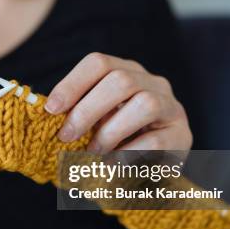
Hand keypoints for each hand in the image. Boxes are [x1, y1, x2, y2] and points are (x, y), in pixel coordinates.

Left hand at [45, 53, 191, 151]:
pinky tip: (113, 164)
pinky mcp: (182, 135)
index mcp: (125, 71)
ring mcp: (171, 106)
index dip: (72, 83)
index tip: (51, 109)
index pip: (98, 63)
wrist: (150, 166)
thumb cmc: (114, 138)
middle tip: (66, 136)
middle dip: (87, 110)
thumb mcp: (93, 120)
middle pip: (120, 80)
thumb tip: (46, 114)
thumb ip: (75, 113)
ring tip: (93, 151)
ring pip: (144, 104)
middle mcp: (151, 82)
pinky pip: (156, 139)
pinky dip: (128, 153)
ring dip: (110, 131)